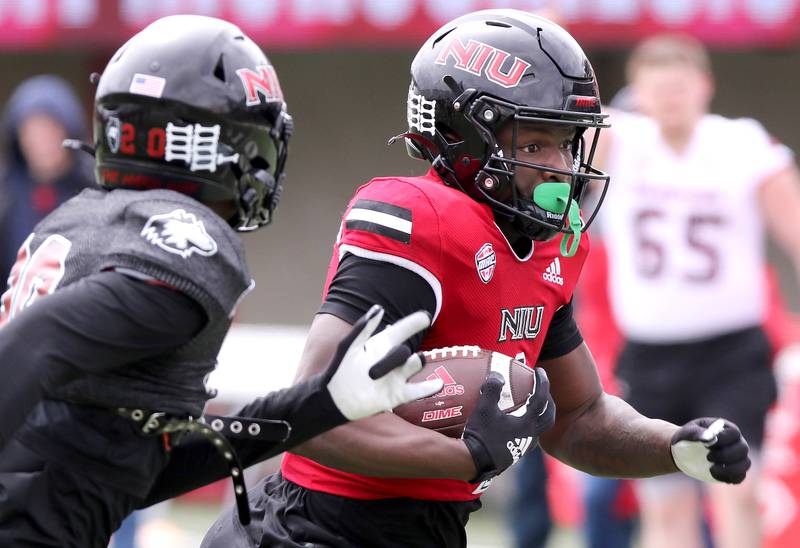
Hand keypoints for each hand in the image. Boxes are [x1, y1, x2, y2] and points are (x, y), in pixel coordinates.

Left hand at [324, 305, 443, 420]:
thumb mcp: (350, 346)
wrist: (334, 399)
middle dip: (393, 357)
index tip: (425, 317)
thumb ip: (363, 327)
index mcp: (382, 344)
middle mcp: (392, 360)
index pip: (403, 330)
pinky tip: (438, 383)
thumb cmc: (340, 369)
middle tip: (372, 373)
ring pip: (413, 365)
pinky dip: (428, 388)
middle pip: (404, 350)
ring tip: (416, 359)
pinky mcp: (397, 395)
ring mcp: (396, 377)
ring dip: (415, 363)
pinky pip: (417, 391)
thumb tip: (379, 308)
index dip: (414, 322)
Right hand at [462, 369, 555, 482]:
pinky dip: (528, 425)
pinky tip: (515, 422)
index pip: (541, 399)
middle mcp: (531, 436)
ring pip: (540, 428)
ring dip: (539, 414)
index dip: (542, 383)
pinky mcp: (516, 453)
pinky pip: (529, 436)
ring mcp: (524, 446)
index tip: (540, 371)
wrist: (475, 462)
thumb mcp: (484, 408)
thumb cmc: (481, 435)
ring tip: (530, 405)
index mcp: (527, 423)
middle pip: (549, 416)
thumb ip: (492, 389)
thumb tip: (497, 375)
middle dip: (549, 401)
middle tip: (542, 390)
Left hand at [671, 417, 749, 483]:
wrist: (683, 452)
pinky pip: (740, 477)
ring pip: (745, 464)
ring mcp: (737, 457)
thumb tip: (710, 437)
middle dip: (726, 455)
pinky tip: (714, 474)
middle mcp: (736, 441)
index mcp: (725, 428)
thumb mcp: (687, 433)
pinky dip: (729, 478)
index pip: (734, 432)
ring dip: (729, 469)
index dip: (723, 440)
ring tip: (711, 469)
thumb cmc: (686, 438)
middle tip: (708, 457)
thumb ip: (697, 433)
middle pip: (743, 449)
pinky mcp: (734, 471)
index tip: (706, 445)